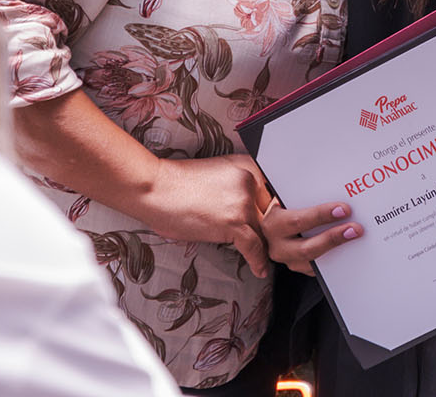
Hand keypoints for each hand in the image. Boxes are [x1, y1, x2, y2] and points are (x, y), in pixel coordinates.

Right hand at [141, 155, 270, 277]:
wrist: (155, 188)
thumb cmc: (179, 183)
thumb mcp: (219, 173)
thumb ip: (239, 185)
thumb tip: (254, 207)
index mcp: (248, 166)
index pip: (276, 191)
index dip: (279, 210)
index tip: (281, 223)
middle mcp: (250, 181)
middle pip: (275, 212)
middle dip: (276, 229)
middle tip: (278, 243)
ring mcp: (242, 202)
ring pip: (267, 231)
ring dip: (268, 247)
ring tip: (269, 258)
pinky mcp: (232, 223)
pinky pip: (255, 247)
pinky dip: (258, 261)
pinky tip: (260, 269)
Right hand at [259, 197, 361, 275]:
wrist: (279, 224)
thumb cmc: (289, 205)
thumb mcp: (291, 197)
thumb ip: (308, 197)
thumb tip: (338, 190)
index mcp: (273, 223)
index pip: (297, 221)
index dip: (321, 216)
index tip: (343, 209)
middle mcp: (277, 245)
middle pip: (306, 248)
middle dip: (333, 238)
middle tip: (355, 228)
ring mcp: (289, 260)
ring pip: (313, 261)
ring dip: (337, 249)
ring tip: (355, 236)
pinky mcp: (301, 268)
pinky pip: (321, 268)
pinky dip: (336, 258)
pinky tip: (350, 247)